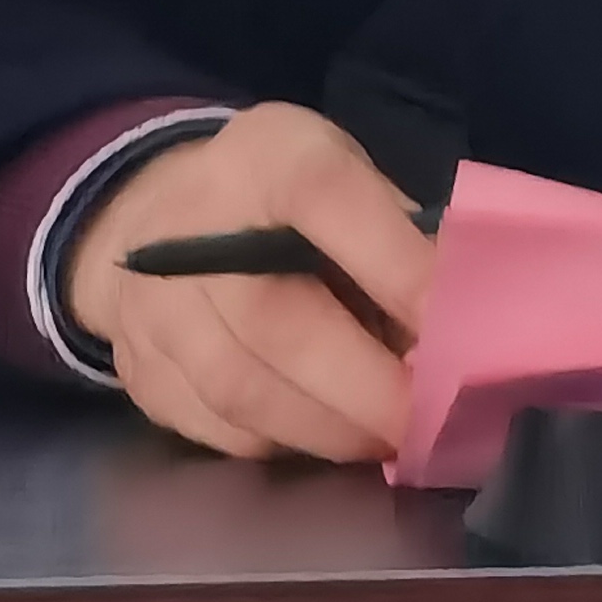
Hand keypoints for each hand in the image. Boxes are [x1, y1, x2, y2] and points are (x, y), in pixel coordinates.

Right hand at [64, 102, 438, 462]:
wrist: (147, 217)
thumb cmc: (276, 195)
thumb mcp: (338, 169)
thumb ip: (392, 229)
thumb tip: (461, 316)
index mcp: (265, 159)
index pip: (327, 198)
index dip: (396, 265)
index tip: (459, 328)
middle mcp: (193, 229)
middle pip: (278, 319)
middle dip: (368, 385)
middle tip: (432, 421)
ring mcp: (155, 308)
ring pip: (241, 387)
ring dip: (330, 428)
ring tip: (389, 441)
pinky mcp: (140, 373)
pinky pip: (217, 428)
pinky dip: (284, 442)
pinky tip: (328, 437)